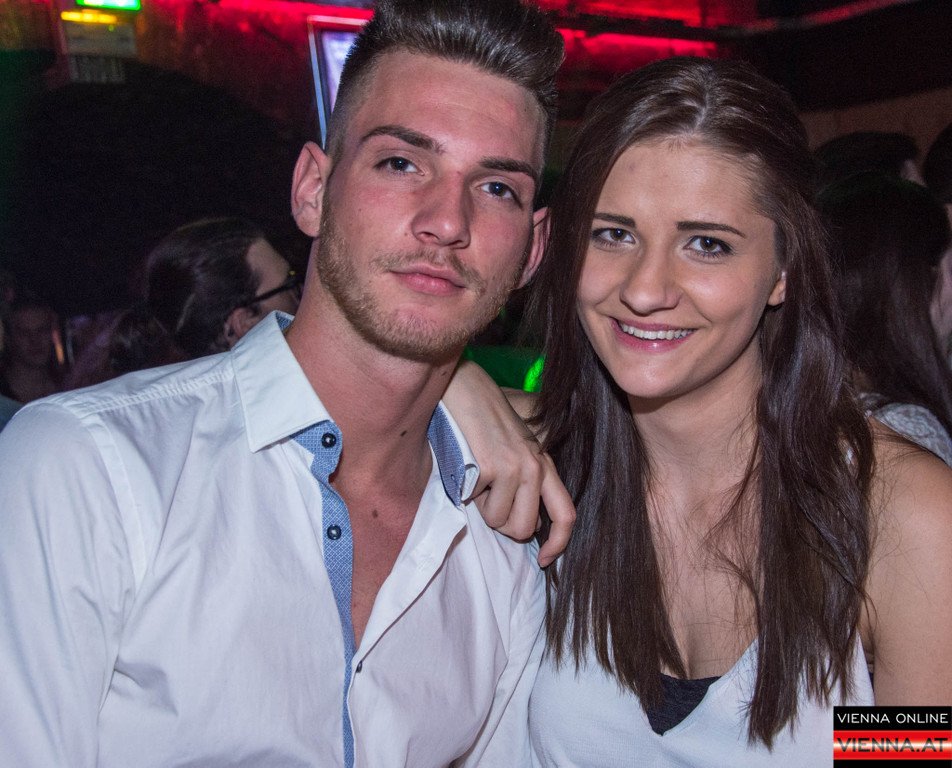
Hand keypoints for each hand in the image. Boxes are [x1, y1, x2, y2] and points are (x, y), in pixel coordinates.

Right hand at [444, 361, 574, 566]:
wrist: (463, 390)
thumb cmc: (484, 422)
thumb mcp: (515, 448)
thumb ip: (525, 480)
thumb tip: (523, 522)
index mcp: (544, 464)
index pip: (566, 514)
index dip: (557, 545)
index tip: (542, 560)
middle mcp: (536, 467)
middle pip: (524, 529)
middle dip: (502, 525)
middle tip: (488, 500)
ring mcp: (515, 467)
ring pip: (498, 521)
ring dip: (481, 507)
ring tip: (477, 476)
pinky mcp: (491, 466)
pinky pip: (475, 504)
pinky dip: (465, 492)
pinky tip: (465, 466)